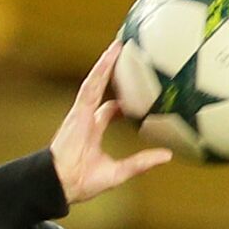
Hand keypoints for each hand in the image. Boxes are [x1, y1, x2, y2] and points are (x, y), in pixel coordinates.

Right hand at [50, 41, 172, 204]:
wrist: (61, 183)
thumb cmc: (83, 181)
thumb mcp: (119, 172)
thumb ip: (142, 162)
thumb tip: (168, 155)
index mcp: (94, 130)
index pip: (110, 109)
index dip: (124, 101)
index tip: (139, 93)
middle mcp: (88, 117)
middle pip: (102, 89)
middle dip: (114, 74)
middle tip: (130, 58)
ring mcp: (82, 112)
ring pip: (96, 81)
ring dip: (108, 62)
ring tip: (120, 44)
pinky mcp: (78, 110)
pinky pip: (91, 84)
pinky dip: (101, 68)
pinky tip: (111, 53)